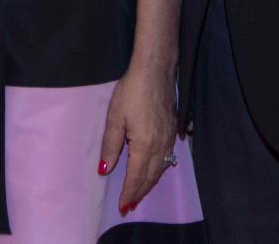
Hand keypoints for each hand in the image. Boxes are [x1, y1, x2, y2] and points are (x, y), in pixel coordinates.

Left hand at [98, 65, 176, 214]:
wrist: (155, 71)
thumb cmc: (131, 92)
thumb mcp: (115, 118)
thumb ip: (110, 146)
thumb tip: (105, 171)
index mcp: (144, 146)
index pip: (136, 177)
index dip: (129, 193)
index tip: (122, 207)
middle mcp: (160, 147)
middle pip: (150, 177)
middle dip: (139, 193)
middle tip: (130, 207)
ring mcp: (169, 139)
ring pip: (160, 170)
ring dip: (150, 184)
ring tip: (140, 194)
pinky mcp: (173, 131)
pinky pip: (167, 159)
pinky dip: (159, 171)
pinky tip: (155, 172)